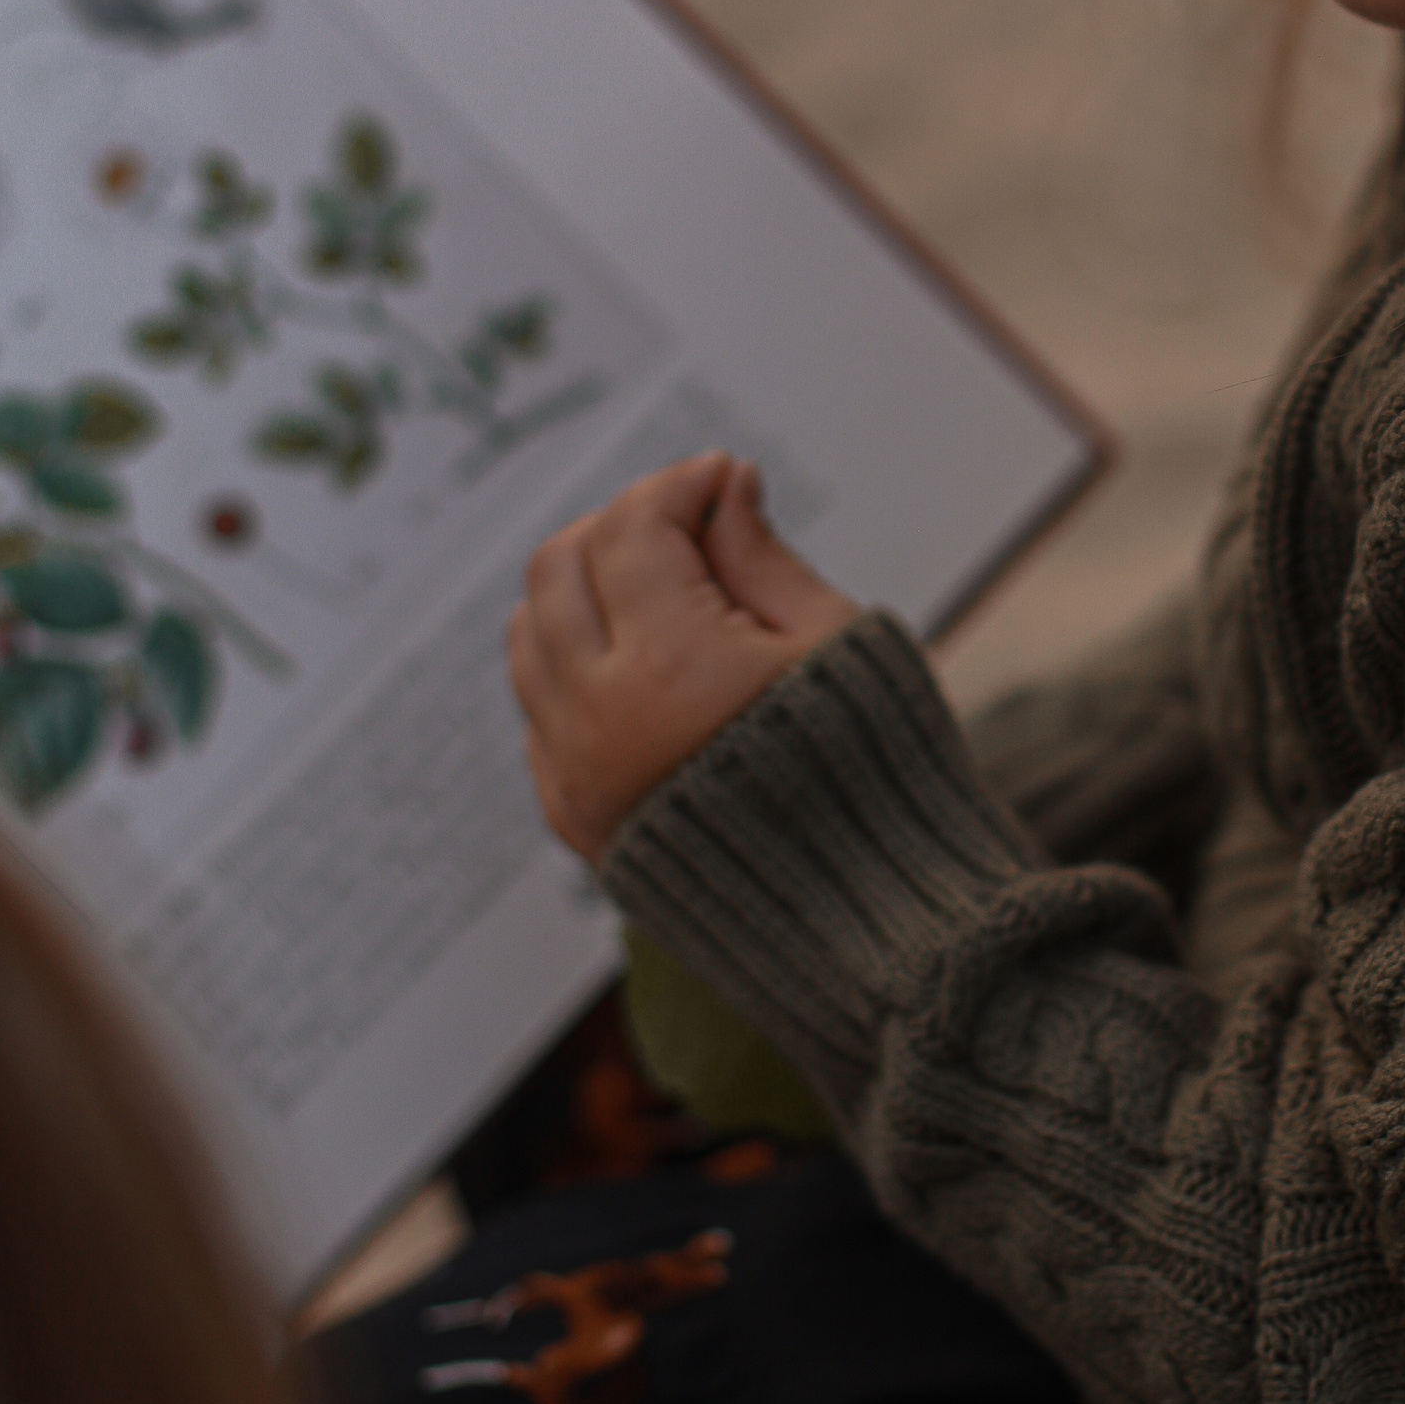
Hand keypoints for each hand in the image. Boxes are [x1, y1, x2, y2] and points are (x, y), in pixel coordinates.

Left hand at [508, 452, 858, 860]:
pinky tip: (643, 666)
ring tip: (661, 588)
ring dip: (582, 591)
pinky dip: (572, 667)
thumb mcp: (834, 644)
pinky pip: (538, 713)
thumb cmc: (875, 774)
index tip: (723, 478)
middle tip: (686, 523)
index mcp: (673, 666)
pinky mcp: (576, 820)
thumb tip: (723, 489)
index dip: (679, 486)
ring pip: (529, 636)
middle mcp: (600, 721)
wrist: (871, 926)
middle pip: (558, 569)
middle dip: (619, 526)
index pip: (634, 530)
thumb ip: (760, 557)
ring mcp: (576, 776)